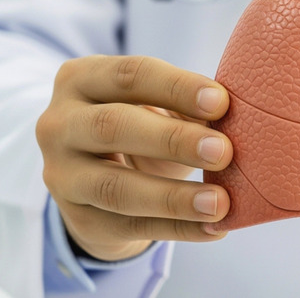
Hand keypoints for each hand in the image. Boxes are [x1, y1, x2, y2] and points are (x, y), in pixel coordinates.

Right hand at [36, 55, 232, 260]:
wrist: (99, 177)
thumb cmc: (142, 123)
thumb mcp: (155, 105)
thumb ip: (186, 105)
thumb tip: (235, 116)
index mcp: (82, 79)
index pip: (129, 75)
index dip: (177, 87)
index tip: (222, 102)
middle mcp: (59, 124)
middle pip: (113, 126)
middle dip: (173, 140)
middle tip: (223, 151)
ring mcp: (62, 175)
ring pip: (115, 187)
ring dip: (173, 197)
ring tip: (220, 202)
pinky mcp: (78, 218)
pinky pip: (131, 227)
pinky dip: (178, 229)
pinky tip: (215, 228)